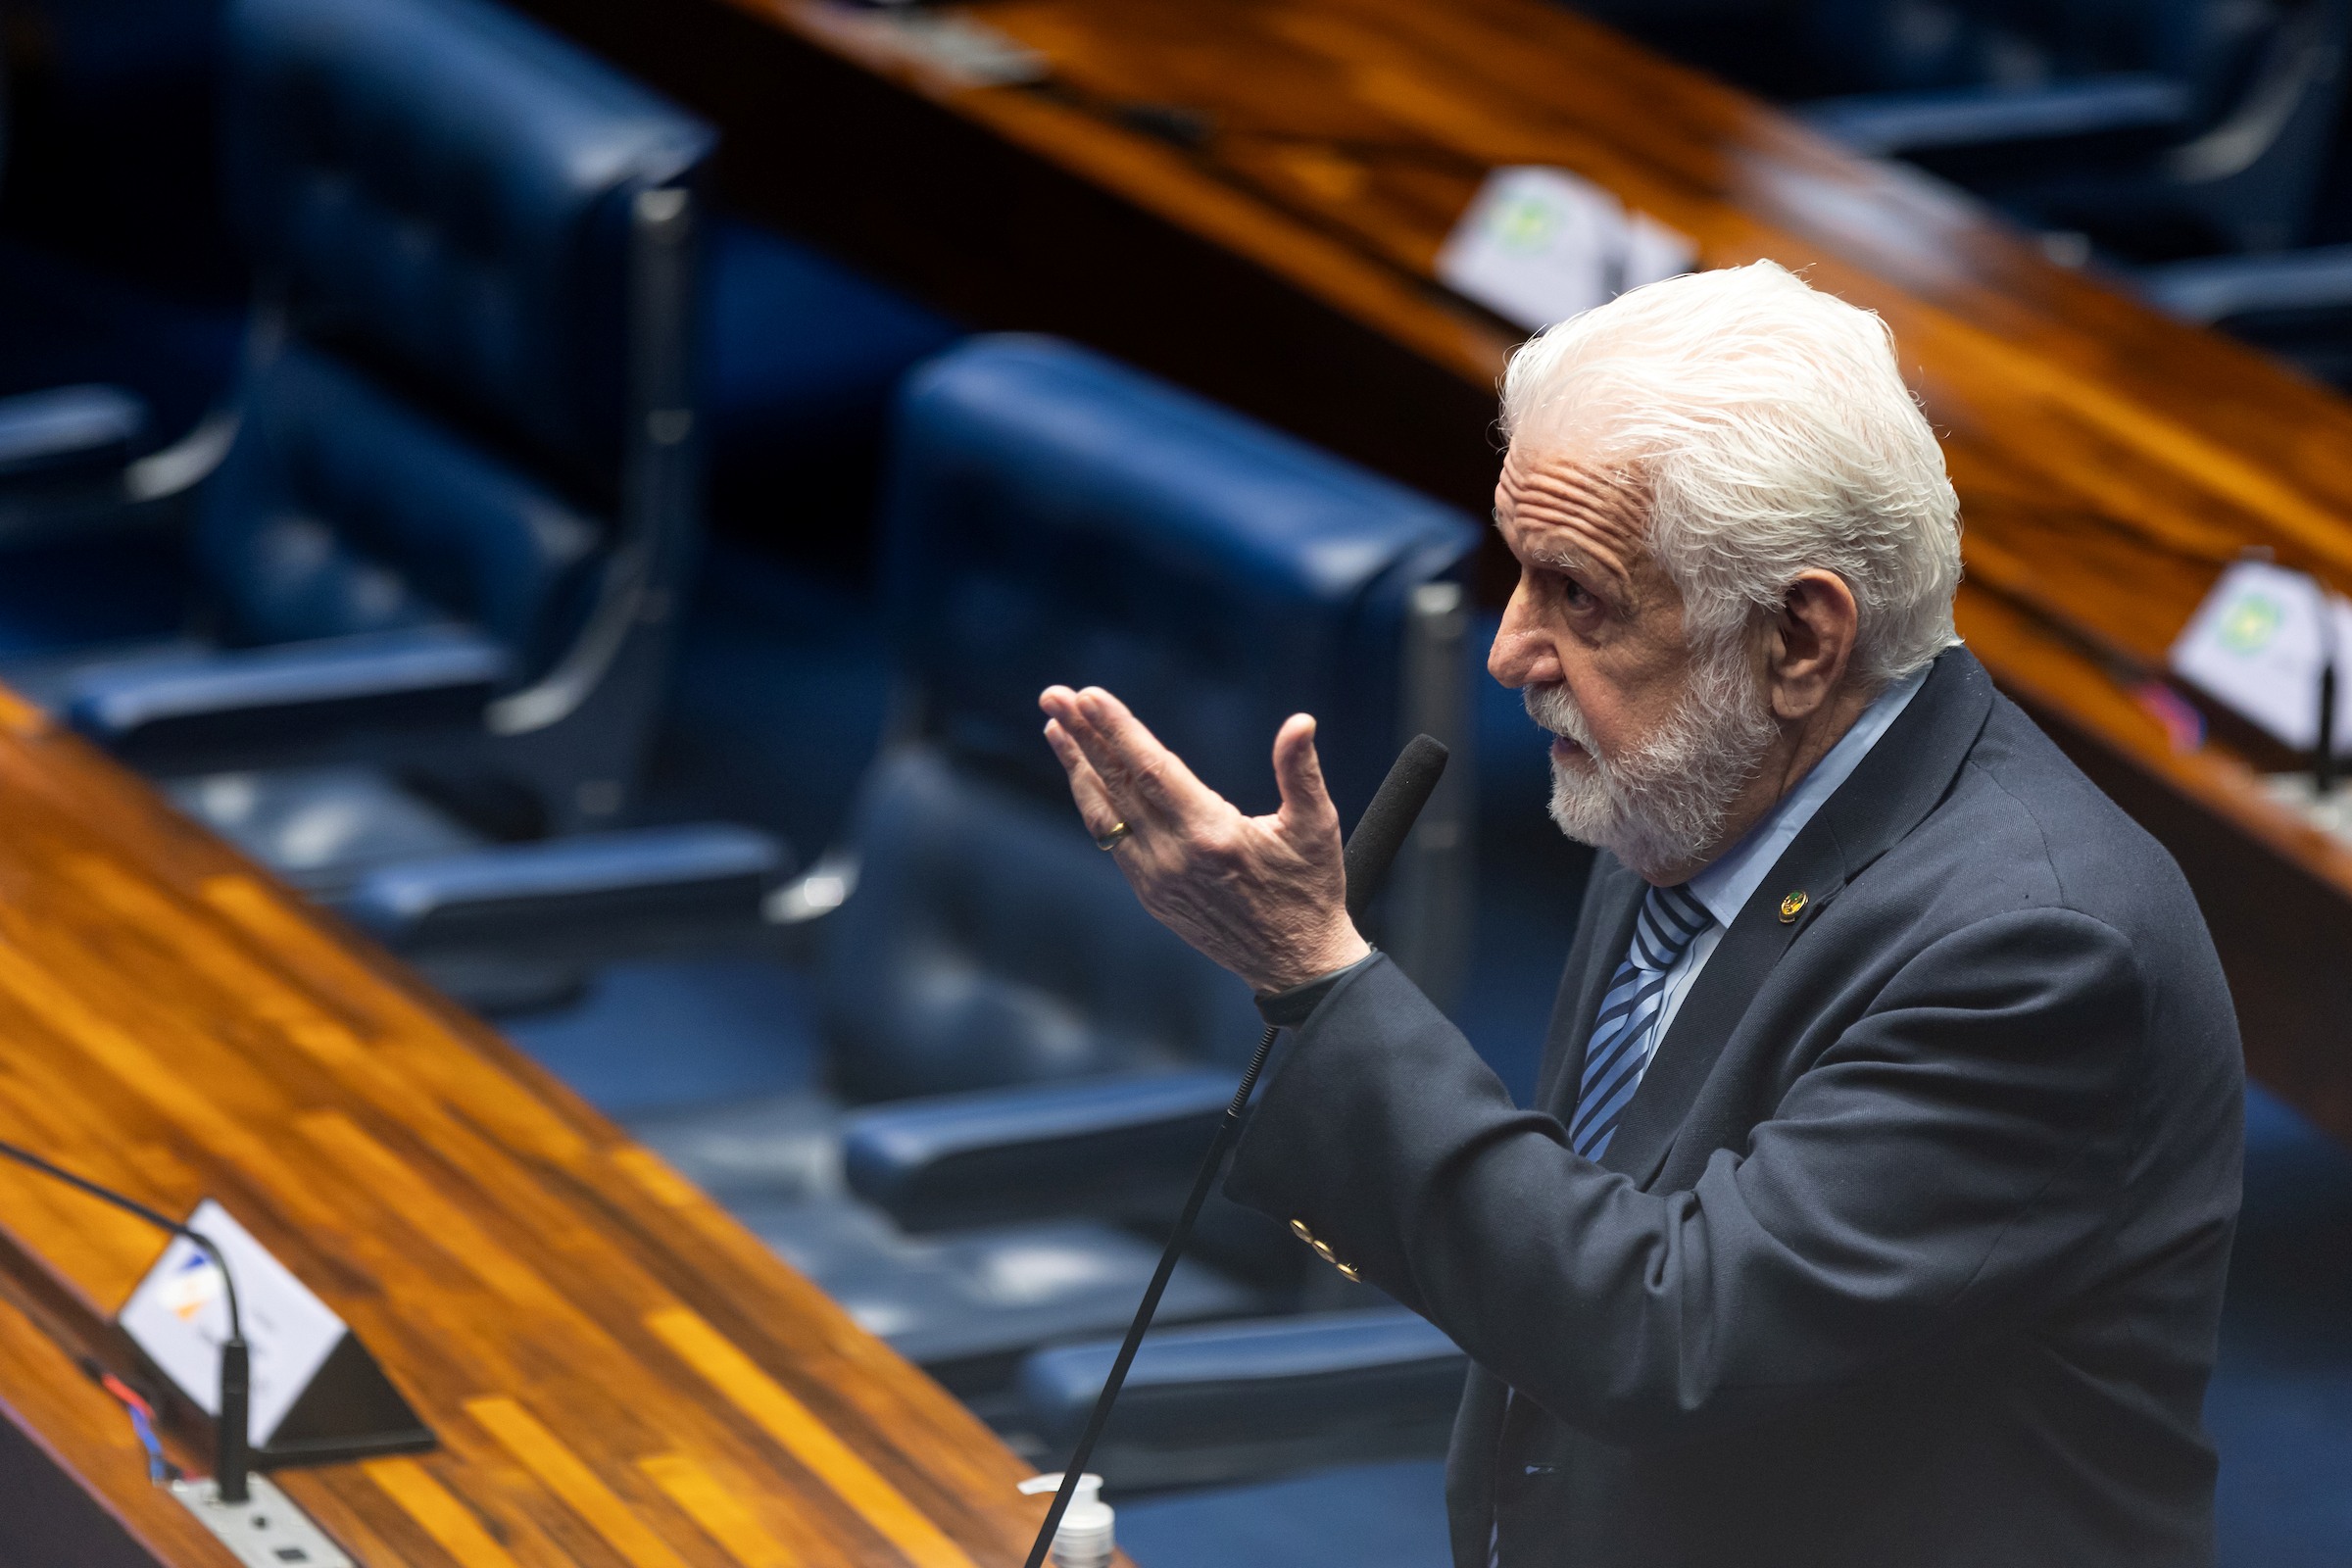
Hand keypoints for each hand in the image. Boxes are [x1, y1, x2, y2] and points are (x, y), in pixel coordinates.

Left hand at [1039, 685, 1371, 994]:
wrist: (1294, 964)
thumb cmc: (1309, 891)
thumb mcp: (1315, 827)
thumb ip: (1301, 771)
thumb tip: (1300, 722)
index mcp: (1210, 834)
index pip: (1150, 768)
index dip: (1116, 729)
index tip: (1088, 697)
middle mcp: (1173, 856)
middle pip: (1116, 784)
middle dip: (1082, 735)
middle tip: (1054, 697)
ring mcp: (1155, 878)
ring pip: (1103, 813)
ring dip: (1077, 767)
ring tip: (1054, 727)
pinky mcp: (1150, 893)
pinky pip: (1111, 838)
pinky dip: (1093, 802)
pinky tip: (1085, 775)